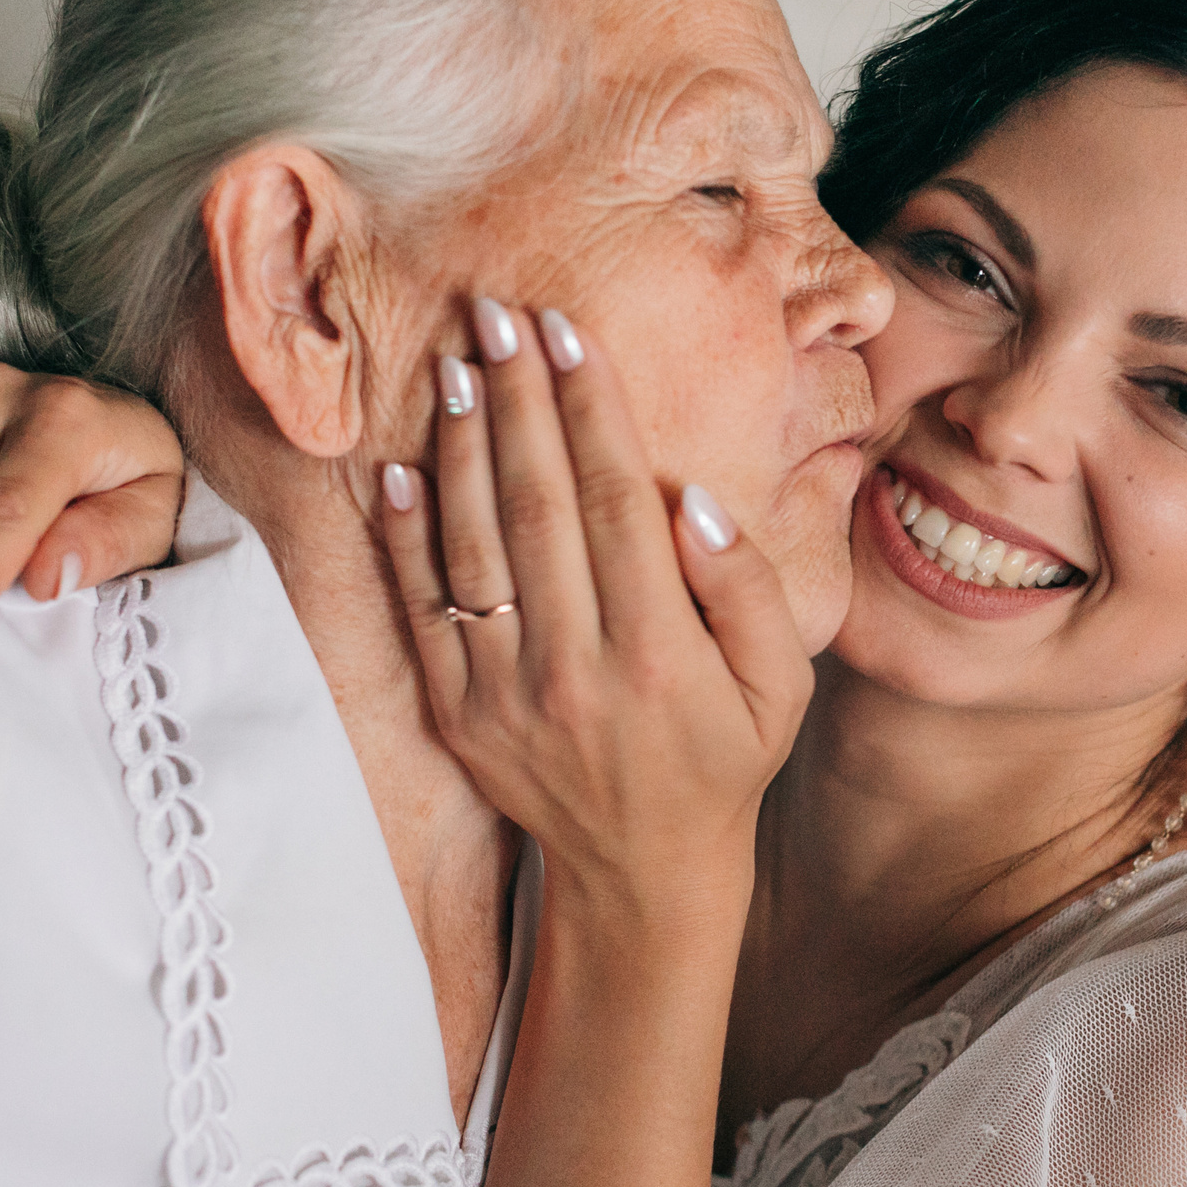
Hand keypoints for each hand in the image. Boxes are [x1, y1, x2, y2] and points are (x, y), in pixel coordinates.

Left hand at [376, 298, 812, 930]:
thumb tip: (694, 501)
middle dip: (516, 399)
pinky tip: (403, 467)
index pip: (615, 502)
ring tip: (456, 364)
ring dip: (460, 446)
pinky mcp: (457, 713)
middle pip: (536, 505)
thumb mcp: (783, 686)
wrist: (643, 873)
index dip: (590, 410)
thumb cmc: (725, 759)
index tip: (569, 334)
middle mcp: (573, 669)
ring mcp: (504, 694)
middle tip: (498, 314)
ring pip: (472, 546)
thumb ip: (750, 591)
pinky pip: (422, 609)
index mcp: (658, 653)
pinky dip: (407, 536)